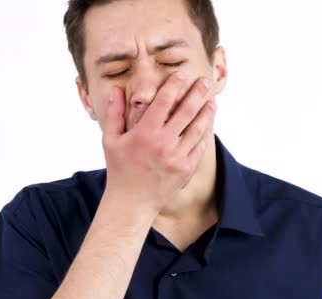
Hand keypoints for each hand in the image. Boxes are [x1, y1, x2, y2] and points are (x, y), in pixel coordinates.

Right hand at [101, 71, 216, 214]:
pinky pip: (200, 147)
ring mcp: (177, 157)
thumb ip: (114, 113)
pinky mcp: (186, 169)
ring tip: (211, 101)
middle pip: (186, 111)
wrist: (132, 202)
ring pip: (198, 129)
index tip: (182, 74)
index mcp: (145, 133)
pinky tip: (207, 125)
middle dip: (197, 93)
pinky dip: (205, 134)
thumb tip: (116, 90)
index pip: (164, 101)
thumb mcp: (110, 140)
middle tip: (204, 81)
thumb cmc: (119, 169)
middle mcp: (164, 143)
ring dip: (206, 113)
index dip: (175, 85)